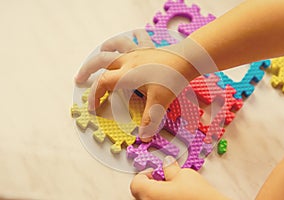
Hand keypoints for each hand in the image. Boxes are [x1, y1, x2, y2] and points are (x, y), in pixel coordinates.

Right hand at [75, 29, 198, 140]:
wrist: (188, 59)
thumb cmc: (172, 78)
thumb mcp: (160, 101)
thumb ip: (150, 119)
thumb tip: (144, 138)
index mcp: (127, 74)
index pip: (103, 84)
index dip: (94, 95)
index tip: (92, 107)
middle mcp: (128, 61)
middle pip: (101, 61)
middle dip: (87, 69)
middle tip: (79, 78)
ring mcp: (137, 52)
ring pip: (116, 45)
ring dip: (105, 49)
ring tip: (99, 52)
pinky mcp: (148, 48)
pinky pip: (136, 38)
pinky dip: (130, 37)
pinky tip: (129, 38)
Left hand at [130, 156, 229, 199]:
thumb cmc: (198, 196)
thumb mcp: (184, 174)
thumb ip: (170, 168)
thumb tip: (166, 163)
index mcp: (150, 193)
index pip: (136, 183)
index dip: (145, 174)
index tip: (154, 172)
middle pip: (140, 193)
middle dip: (150, 184)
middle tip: (163, 179)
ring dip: (156, 193)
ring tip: (172, 189)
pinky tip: (176, 198)